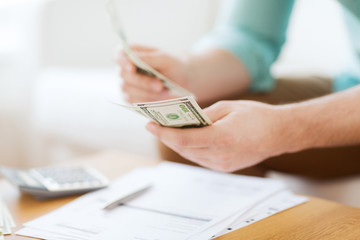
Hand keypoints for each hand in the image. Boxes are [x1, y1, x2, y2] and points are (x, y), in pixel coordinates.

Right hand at [116, 45, 188, 102]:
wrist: (183, 82)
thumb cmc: (173, 66)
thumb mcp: (165, 59)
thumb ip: (148, 58)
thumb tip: (132, 58)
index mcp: (132, 53)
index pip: (119, 55)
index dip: (122, 62)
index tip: (132, 68)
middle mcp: (126, 69)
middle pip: (124, 75)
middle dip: (143, 82)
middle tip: (160, 86)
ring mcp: (127, 85)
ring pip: (129, 90)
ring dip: (147, 93)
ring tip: (165, 92)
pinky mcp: (132, 98)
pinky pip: (133, 102)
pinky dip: (146, 101)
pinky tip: (158, 100)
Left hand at [145, 100, 294, 171]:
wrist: (280, 133)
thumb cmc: (256, 115)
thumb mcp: (227, 107)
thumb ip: (203, 115)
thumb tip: (184, 119)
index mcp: (222, 137)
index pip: (183, 139)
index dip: (164, 133)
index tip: (149, 124)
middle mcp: (221, 155)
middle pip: (183, 149)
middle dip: (166, 137)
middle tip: (154, 125)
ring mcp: (223, 164)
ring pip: (190, 155)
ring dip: (176, 144)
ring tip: (166, 131)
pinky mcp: (225, 167)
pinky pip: (200, 158)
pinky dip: (189, 149)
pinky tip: (184, 138)